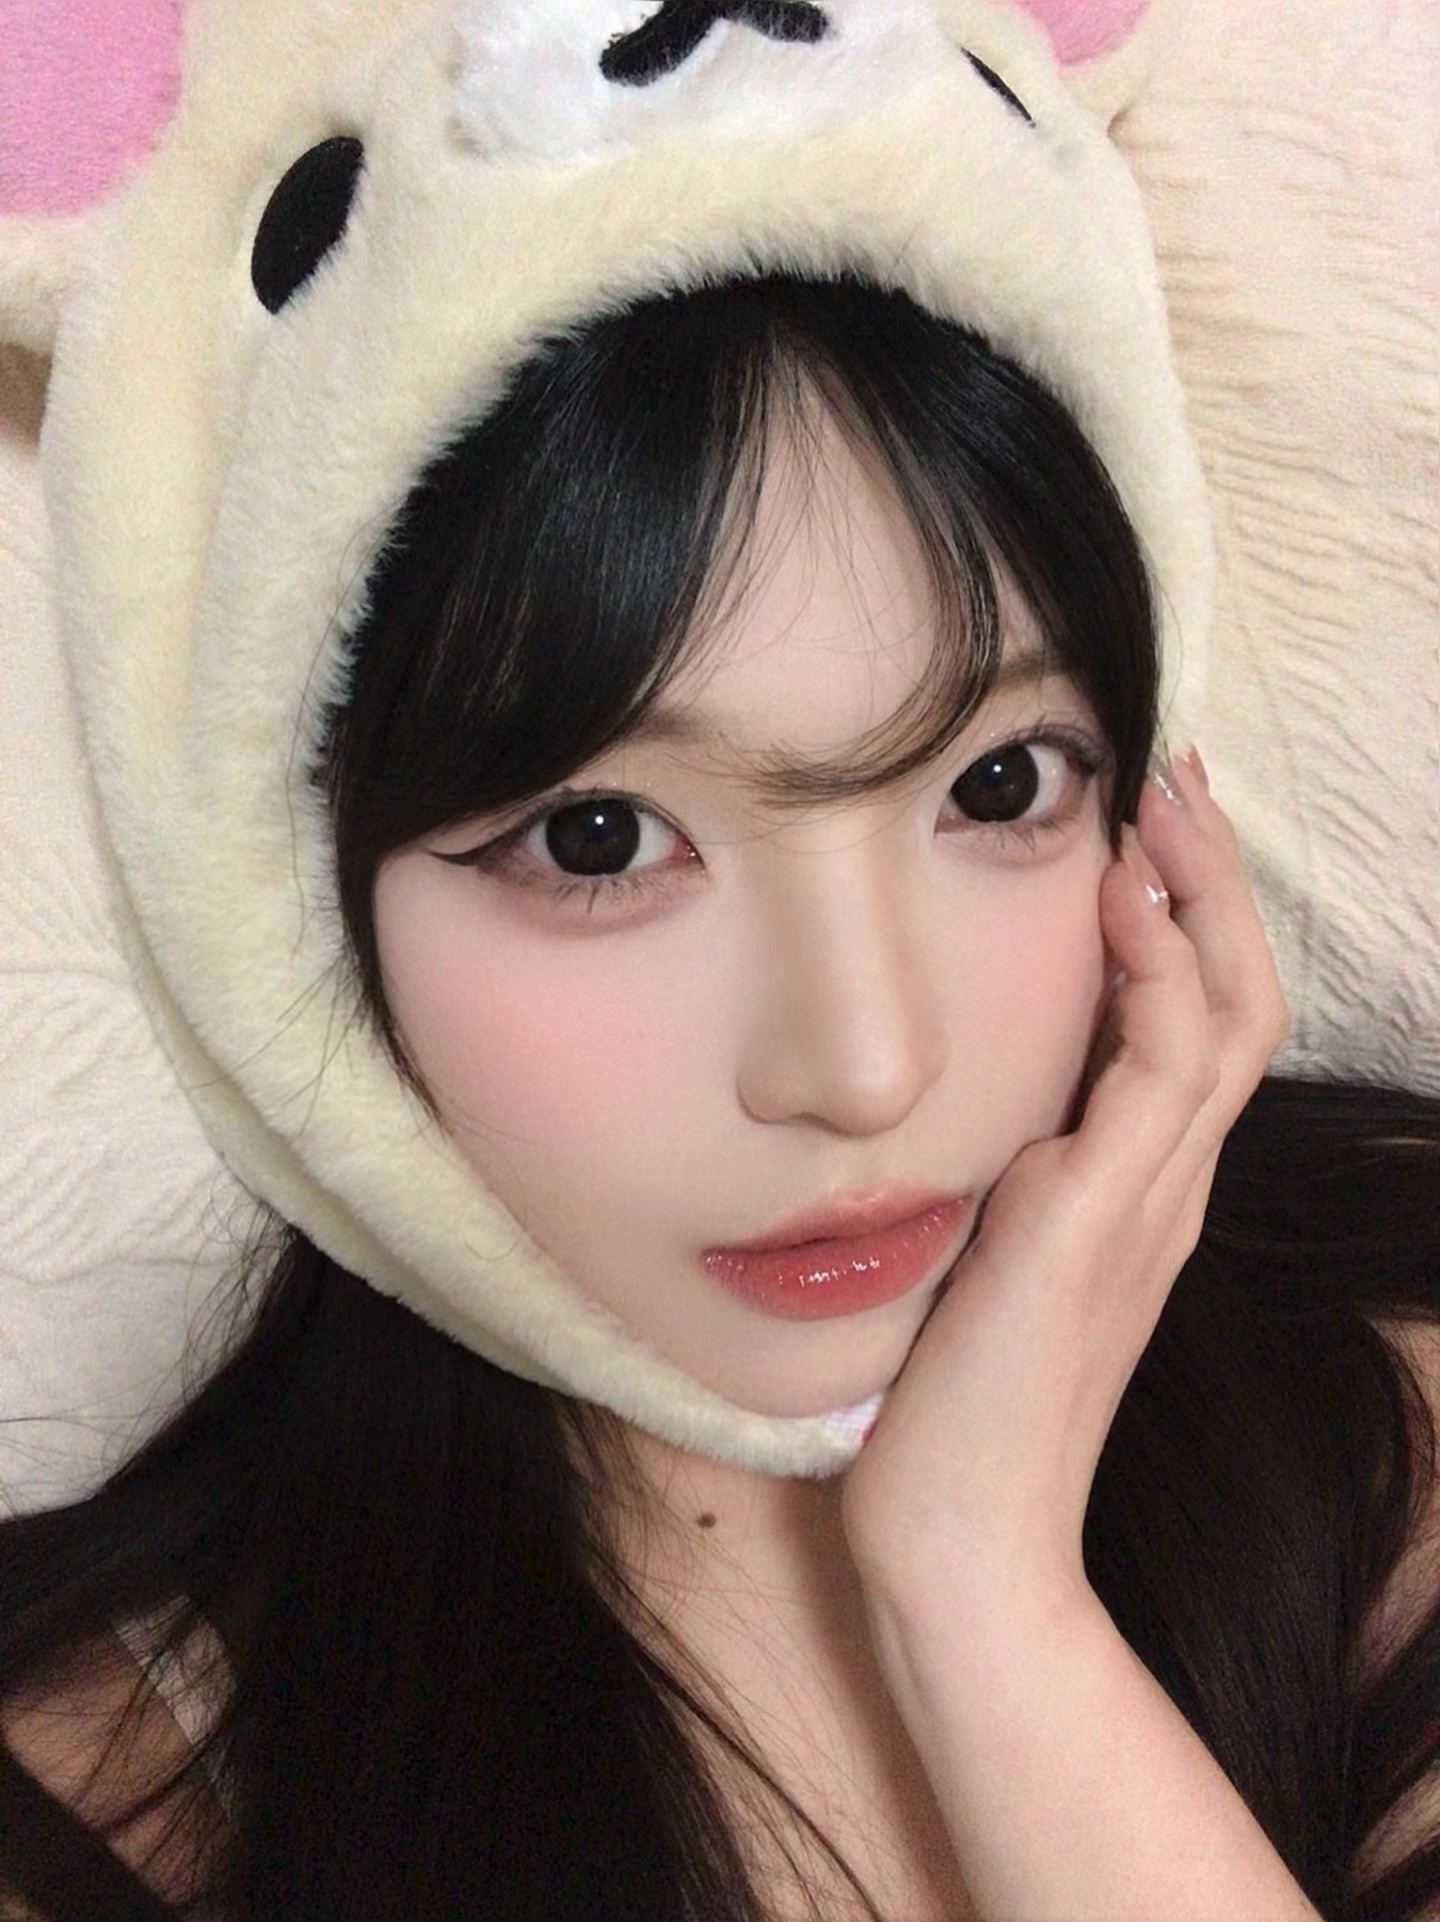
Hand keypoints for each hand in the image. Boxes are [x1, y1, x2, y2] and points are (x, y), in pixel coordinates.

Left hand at [843, 748, 1288, 1614]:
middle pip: (1240, 997)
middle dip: (1214, 879)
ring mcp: (1146, 1205)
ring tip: (1158, 803)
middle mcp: (1166, 1186)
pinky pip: (1157, 1076)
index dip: (1195, 919)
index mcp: (1142, 1187)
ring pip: (1223, 1017)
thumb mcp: (996, 1252)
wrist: (966, 1531)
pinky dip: (1154, 980)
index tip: (1153, 825)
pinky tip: (1117, 908)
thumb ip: (1019, 1175)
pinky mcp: (1095, 1226)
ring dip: (1197, 900)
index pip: (1203, 1024)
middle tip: (1178, 775)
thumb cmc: (963, 1397)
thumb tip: (996, 1101)